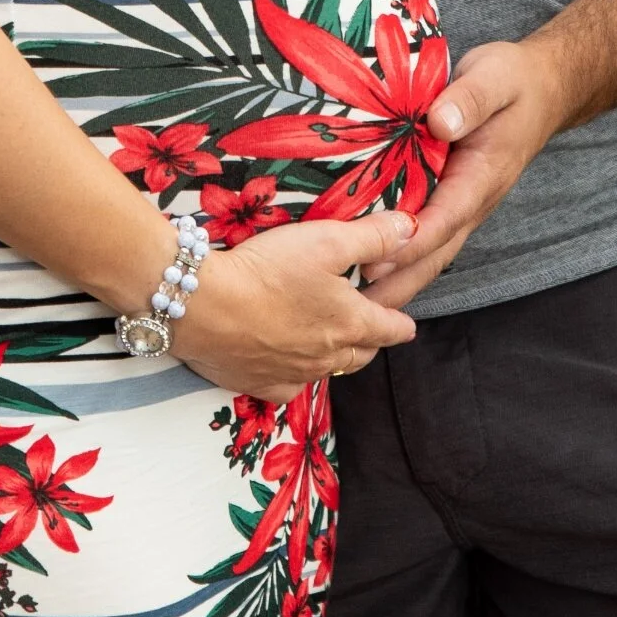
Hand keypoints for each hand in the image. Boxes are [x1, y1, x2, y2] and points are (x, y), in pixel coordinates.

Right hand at [171, 211, 418, 401]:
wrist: (204, 307)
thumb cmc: (268, 269)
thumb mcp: (327, 240)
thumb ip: (374, 236)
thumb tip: (413, 231)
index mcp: (351, 323)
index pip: (391, 329)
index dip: (401, 323)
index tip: (406, 324)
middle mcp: (329, 357)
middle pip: (362, 355)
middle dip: (369, 340)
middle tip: (368, 327)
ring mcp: (295, 376)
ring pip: (328, 370)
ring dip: (333, 356)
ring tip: (328, 340)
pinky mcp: (262, 386)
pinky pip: (290, 385)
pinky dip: (294, 373)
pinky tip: (286, 361)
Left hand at [361, 39, 563, 309]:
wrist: (541, 87)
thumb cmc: (513, 80)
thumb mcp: (494, 77)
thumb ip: (469, 100)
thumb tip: (439, 122)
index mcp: (482, 175)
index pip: (444, 218)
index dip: (410, 242)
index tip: (376, 260)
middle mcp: (472, 200)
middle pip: (433, 253)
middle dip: (396, 283)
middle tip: (353, 309)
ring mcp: (462, 204)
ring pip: (429, 253)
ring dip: (396, 280)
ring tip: (352, 305)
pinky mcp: (451, 198)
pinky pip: (425, 235)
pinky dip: (398, 257)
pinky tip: (366, 265)